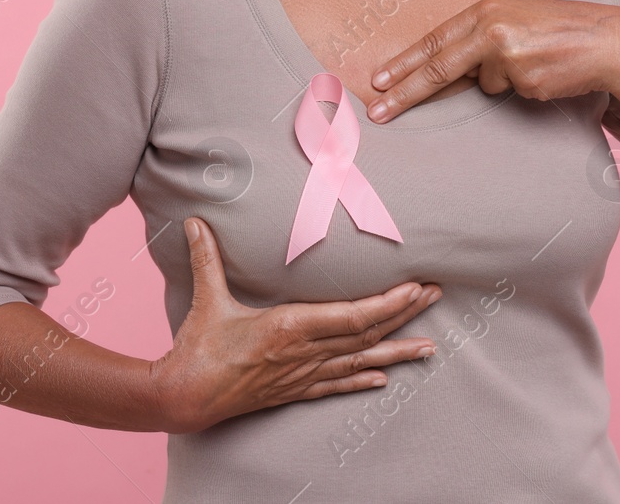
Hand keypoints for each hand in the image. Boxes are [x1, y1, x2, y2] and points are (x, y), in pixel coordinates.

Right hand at [152, 217, 442, 433]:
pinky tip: (384, 378)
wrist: (184, 398)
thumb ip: (207, 258)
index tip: (414, 289)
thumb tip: (195, 222)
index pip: (353, 316)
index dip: (388, 304)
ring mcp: (302, 375)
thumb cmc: (198, 348)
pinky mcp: (293, 390)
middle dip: (404, 314)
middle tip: (435, 295)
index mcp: (289, 327)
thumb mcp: (207, 298)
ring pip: (359, 361)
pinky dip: (362, 380)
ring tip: (428, 347)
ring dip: (396, 352)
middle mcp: (304, 353)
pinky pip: (336, 385)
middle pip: (366, 334)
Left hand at [366, 0, 619, 121]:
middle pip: (438, 69)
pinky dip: (525, 88)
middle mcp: (491, 30)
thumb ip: (479, 38)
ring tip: (534, 61)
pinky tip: (545, 73)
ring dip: (504, 81)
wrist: (605, 40)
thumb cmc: (558, 30)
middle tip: (377, 112)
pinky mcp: (525, 80)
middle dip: (405, 93)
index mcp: (485, 11)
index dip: (404, 62)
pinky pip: (511, 95)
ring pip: (484, 85)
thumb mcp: (514, 20)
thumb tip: (447, 70)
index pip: (434, 40)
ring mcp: (508, 56)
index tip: (377, 80)